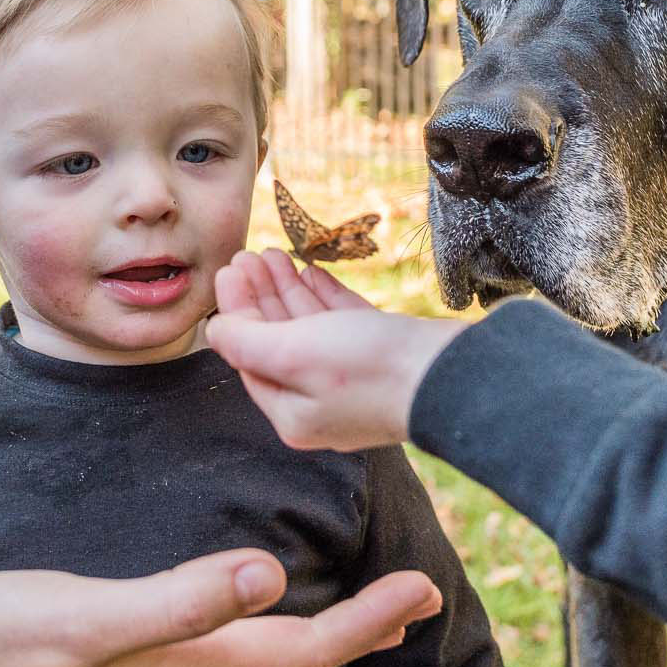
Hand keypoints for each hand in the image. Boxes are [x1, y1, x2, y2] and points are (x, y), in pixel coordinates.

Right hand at [0, 548, 442, 666]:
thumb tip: (270, 575)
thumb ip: (178, 599)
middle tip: (414, 597)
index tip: (423, 588)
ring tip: (357, 615)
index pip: (299, 650)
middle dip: (357, 632)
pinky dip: (258, 646)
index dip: (366, 621)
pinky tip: (246, 630)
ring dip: (315, 642)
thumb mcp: (84, 613)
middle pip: (290, 666)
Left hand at [205, 249, 466, 451]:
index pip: (249, 355)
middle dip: (261, 296)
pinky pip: (342, 327)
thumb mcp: (294, 353)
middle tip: (248, 256)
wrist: (452, 374)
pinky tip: (312, 272)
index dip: (236, 310)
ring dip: (289, 290)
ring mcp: (353, 382)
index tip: (229, 269)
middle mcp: (319, 402)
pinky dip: (324, 299)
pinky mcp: (382, 361)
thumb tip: (215, 332)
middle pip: (277, 341)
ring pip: (310, 330)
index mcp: (292, 412)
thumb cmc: (370, 369)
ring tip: (274, 253)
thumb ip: (247, 342)